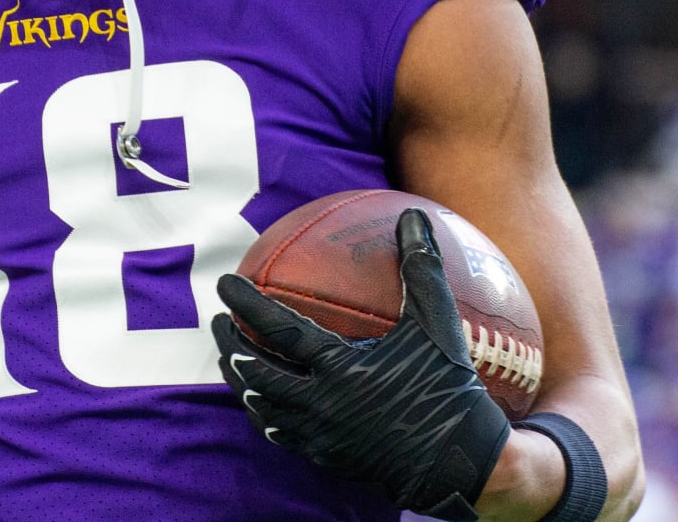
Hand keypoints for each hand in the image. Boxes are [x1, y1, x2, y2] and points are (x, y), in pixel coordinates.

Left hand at [212, 208, 511, 521]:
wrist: (460, 462)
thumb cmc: (449, 387)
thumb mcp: (437, 324)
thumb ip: (421, 269)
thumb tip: (413, 216)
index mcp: (339, 369)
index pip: (276, 329)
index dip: (245, 303)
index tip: (224, 282)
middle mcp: (321, 405)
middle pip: (254, 372)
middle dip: (229, 344)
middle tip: (218, 321)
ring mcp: (320, 436)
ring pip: (260, 407)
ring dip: (240, 380)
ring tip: (230, 358)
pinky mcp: (325, 457)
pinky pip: (280, 434)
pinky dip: (263, 413)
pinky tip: (262, 400)